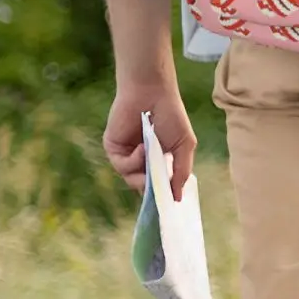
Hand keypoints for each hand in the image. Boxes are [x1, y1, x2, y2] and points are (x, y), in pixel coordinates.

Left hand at [104, 82, 195, 202]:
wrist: (152, 93)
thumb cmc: (172, 115)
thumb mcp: (184, 145)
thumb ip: (182, 172)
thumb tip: (178, 198)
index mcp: (158, 159)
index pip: (158, 184)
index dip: (161, 195)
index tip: (167, 205)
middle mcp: (141, 160)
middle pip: (143, 186)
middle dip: (152, 189)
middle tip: (159, 188)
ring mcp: (127, 155)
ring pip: (132, 179)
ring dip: (143, 172)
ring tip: (152, 156)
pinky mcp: (113, 149)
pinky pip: (122, 166)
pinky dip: (133, 161)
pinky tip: (142, 147)